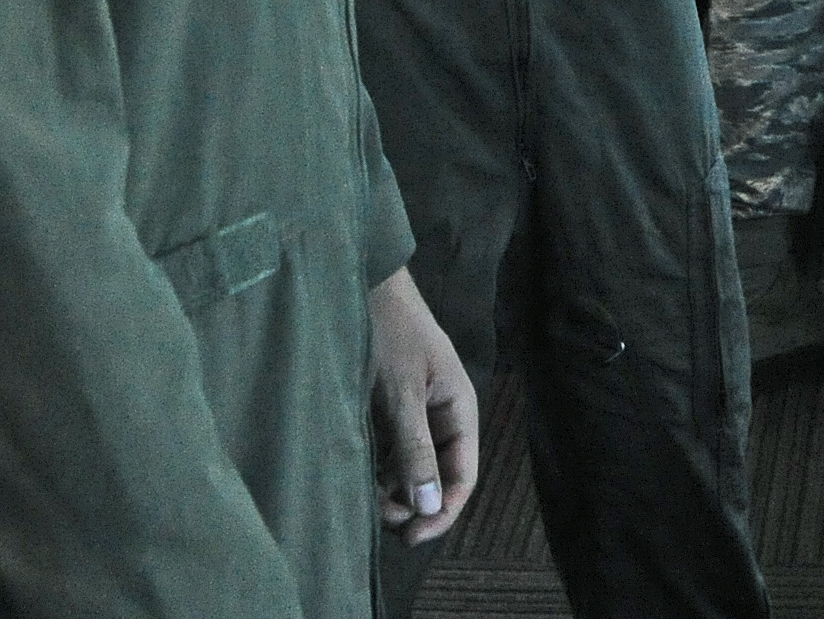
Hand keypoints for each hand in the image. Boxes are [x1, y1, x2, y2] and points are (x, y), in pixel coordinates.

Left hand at [367, 267, 476, 543]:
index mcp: (459, 410)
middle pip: (438, 477)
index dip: (442, 511)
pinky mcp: (391, 410)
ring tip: (368, 504)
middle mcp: (442, 417)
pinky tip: (361, 481)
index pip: (462, 476)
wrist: (362, 286)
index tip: (412, 538)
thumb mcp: (400, 395)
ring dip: (395, 491)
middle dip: (415, 504)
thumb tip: (428, 507)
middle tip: (382, 521)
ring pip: (413, 468)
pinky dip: (380, 472)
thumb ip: (414, 450)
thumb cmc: (388, 333)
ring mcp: (416, 414)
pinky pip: (392, 453)